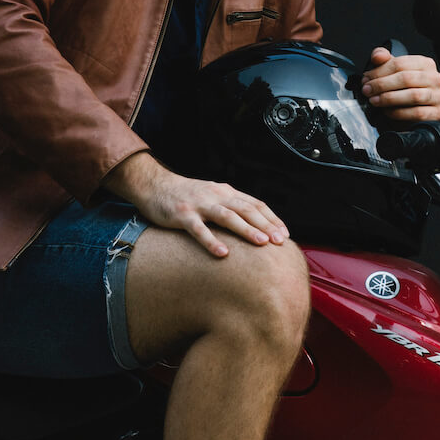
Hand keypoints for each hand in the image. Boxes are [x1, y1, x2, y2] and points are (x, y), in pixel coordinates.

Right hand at [103, 152, 287, 257]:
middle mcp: (216, 196)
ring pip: (227, 216)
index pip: (255, 204)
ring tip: (261, 243)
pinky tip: (222, 254)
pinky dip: (211, 241)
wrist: (154, 185)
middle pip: (246, 209)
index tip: (285, 235)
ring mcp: (199, 205)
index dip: (272, 218)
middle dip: (265, 225)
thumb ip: (230, 207)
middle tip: (280, 241)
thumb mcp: (212, 196)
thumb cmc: (186, 195)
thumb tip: (254, 225)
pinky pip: (199, 229)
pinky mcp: (182, 215)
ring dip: (246, 229)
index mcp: (226, 192)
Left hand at [360, 48, 439, 121]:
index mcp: (425, 64)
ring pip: (413, 96)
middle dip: (381, 85)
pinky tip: (387, 111)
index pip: (401, 64)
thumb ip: (386, 61)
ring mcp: (438, 96)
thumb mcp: (398, 71)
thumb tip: (377, 56)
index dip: (379, 71)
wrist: (426, 106)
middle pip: (406, 79)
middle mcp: (434, 78)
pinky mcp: (438, 113)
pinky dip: (399, 113)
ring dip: (389, 99)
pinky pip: (417, 113)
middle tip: (367, 90)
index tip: (367, 78)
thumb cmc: (411, 87)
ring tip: (374, 100)